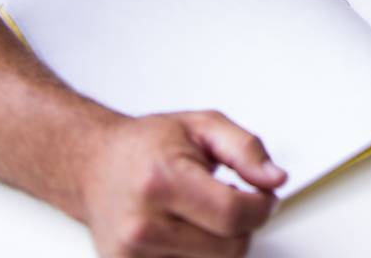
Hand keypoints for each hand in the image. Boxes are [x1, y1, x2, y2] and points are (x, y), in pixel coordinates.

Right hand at [75, 109, 285, 257]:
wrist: (94, 166)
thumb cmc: (148, 145)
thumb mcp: (204, 126)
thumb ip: (247, 150)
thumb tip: (276, 180)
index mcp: (163, 181)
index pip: (232, 215)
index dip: (262, 207)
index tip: (265, 197)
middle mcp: (143, 225)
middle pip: (228, 249)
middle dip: (242, 226)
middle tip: (229, 200)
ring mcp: (131, 257)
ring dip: (218, 244)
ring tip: (201, 214)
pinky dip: (195, 257)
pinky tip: (185, 234)